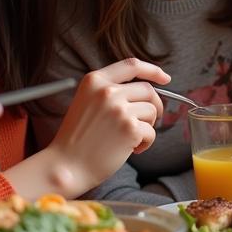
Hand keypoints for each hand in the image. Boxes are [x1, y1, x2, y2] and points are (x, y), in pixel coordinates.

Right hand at [42, 58, 167, 194]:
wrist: (66, 166)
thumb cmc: (78, 139)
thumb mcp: (87, 102)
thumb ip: (110, 91)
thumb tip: (146, 91)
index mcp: (95, 81)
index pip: (132, 65)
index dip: (152, 70)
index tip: (165, 78)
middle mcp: (107, 91)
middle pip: (147, 90)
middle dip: (154, 106)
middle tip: (148, 121)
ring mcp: (119, 109)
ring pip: (151, 111)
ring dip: (147, 127)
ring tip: (131, 140)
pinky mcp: (129, 128)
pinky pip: (151, 132)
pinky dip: (146, 143)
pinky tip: (132, 150)